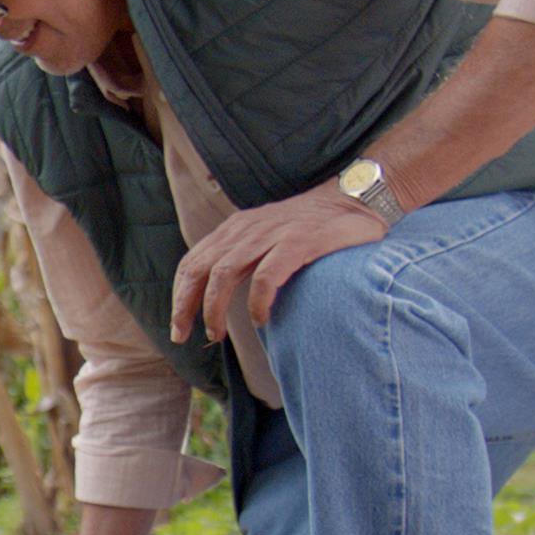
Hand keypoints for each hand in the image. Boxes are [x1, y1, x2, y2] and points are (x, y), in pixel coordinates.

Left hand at [168, 179, 387, 346]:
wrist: (355, 198)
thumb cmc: (311, 226)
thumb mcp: (266, 235)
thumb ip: (242, 257)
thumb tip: (219, 296)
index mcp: (235, 229)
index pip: (192, 263)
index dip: (179, 295)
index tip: (179, 326)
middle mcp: (246, 230)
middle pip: (199, 269)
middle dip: (185, 306)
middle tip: (183, 336)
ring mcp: (271, 235)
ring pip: (224, 274)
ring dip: (214, 309)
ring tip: (215, 334)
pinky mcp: (297, 243)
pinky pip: (265, 277)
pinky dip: (257, 302)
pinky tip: (259, 320)